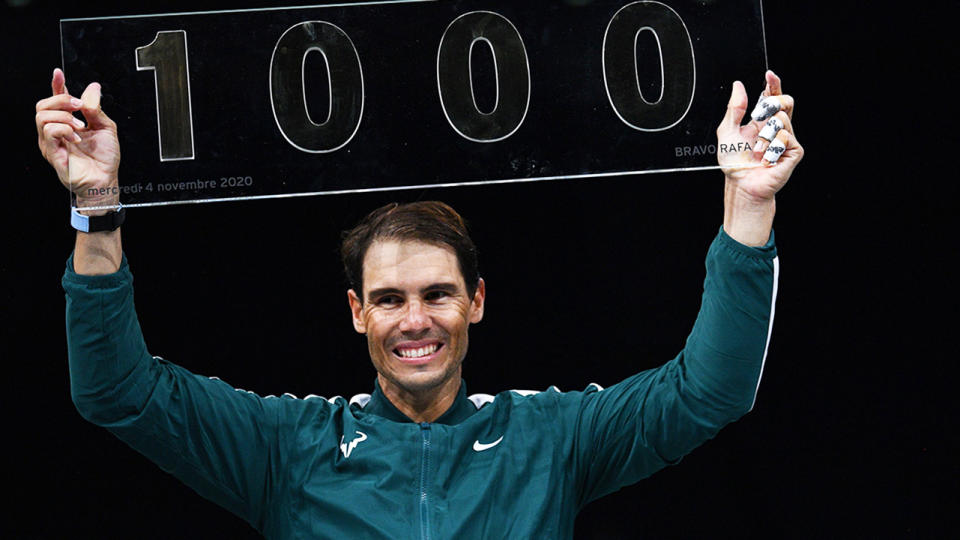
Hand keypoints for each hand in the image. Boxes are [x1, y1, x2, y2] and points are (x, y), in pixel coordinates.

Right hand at [36, 68, 120, 205]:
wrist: (106, 180)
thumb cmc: (105, 158)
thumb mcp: (106, 127)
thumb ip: (96, 108)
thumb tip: (93, 88)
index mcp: (69, 122)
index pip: (56, 99)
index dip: (56, 84)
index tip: (58, 73)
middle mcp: (57, 131)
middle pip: (43, 105)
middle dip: (61, 99)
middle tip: (79, 106)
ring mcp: (51, 142)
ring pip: (42, 116)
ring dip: (63, 115)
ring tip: (80, 125)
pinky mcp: (51, 152)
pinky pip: (48, 132)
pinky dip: (64, 130)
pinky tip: (77, 138)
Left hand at [716, 71, 802, 203]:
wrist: (742, 183)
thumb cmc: (734, 162)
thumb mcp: (727, 131)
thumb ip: (734, 108)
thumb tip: (738, 86)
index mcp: (761, 121)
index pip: (771, 97)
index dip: (773, 84)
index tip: (769, 75)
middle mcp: (776, 128)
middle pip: (786, 101)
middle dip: (772, 102)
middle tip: (758, 114)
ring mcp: (787, 139)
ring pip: (782, 119)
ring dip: (764, 135)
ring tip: (757, 150)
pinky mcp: (794, 151)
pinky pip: (785, 136)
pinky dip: (772, 147)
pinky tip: (766, 159)